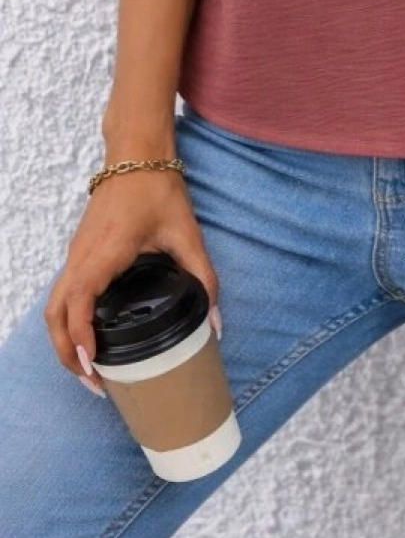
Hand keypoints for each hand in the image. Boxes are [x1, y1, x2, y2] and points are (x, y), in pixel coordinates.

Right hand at [43, 167, 219, 396]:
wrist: (136, 155)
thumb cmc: (158, 189)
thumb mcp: (187, 234)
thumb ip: (204, 278)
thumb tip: (216, 323)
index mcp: (104, 252)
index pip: (79, 302)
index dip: (80, 338)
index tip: (92, 367)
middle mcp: (81, 256)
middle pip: (55, 314)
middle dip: (67, 354)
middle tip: (94, 383)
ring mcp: (76, 254)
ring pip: (55, 305)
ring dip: (63, 340)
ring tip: (88, 369)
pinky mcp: (79, 253)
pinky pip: (63, 294)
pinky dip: (67, 321)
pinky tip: (89, 337)